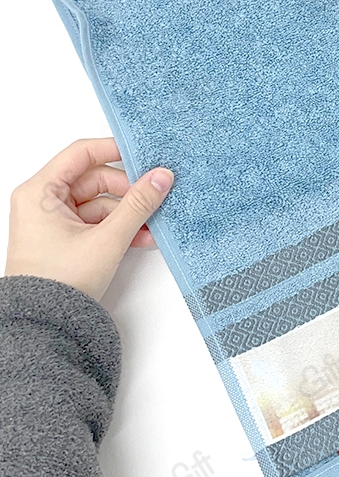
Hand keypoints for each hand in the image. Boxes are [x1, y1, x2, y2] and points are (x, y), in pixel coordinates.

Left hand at [4, 138, 173, 302]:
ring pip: (101, 202)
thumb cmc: (58, 282)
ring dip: (128, 213)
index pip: (81, 154)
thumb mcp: (107, 238)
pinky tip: (141, 237)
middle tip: (154, 196)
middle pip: (96, 179)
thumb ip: (138, 204)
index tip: (143, 155)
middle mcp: (43, 202)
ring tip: (151, 225)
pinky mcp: (65, 238)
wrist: (44, 326)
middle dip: (128, 191)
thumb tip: (160, 177)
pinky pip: (98, 221)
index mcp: (40, 193)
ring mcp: (54, 221)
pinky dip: (120, 227)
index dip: (114, 150)